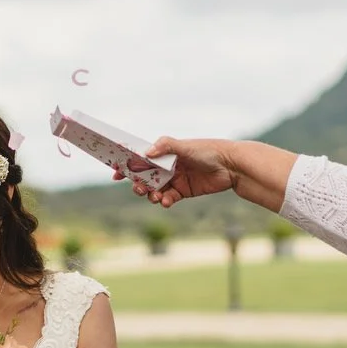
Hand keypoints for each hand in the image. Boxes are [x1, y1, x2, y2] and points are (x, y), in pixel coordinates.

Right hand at [111, 137, 237, 207]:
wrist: (230, 166)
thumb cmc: (208, 150)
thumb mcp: (185, 146)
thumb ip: (166, 146)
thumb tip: (146, 153)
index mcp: (164, 153)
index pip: (141, 159)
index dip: (127, 166)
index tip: (115, 174)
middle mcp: (167, 166)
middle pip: (145, 177)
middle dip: (138, 184)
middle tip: (139, 189)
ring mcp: (174, 179)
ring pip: (155, 190)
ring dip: (151, 195)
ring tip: (155, 197)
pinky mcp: (183, 191)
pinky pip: (168, 198)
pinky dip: (165, 201)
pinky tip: (167, 201)